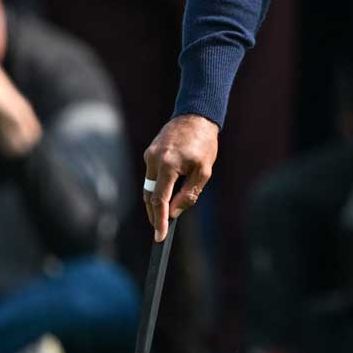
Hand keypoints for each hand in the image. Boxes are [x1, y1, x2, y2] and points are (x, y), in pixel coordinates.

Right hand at [144, 113, 219, 241]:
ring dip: (154, 202)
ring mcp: (149, 155)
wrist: (196, 116)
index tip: (159, 236)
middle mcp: (154, 160)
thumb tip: (174, 212)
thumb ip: (189, 194)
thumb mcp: (203, 171)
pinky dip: (156, 187)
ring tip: (161, 217)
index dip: (159, 220)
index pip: (160, 200)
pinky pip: (151, 175)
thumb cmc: (204, 144)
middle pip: (149, 196)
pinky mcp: (150, 152)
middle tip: (160, 230)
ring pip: (148, 186)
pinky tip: (164, 196)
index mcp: (167, 164)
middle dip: (154, 215)